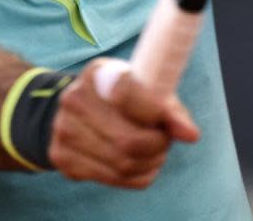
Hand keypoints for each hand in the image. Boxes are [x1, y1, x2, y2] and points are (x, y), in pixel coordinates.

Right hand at [48, 59, 198, 188]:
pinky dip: (135, 176)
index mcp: (97, 73)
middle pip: (128, 141)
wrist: (81, 109)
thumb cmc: (124, 97)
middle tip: (164, 141)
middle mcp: (74, 98)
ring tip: (154, 152)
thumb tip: (191, 135)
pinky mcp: (62, 156)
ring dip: (149, 163)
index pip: (127, 93)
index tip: (165, 120)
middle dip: (157, 146)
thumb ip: (169, 109)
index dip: (154, 111)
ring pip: (122, 164)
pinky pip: (112, 178)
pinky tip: (138, 164)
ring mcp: (63, 129)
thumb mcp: (146, 89)